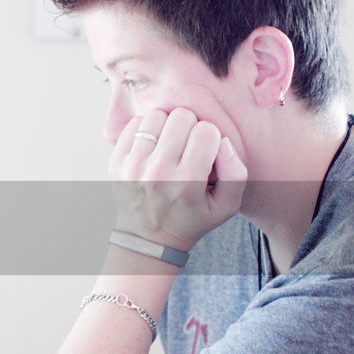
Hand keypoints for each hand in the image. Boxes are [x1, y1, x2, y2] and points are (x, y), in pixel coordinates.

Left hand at [110, 107, 247, 251]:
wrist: (148, 237)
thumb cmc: (191, 218)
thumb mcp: (227, 205)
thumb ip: (237, 172)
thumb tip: (223, 141)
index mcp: (186, 181)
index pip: (206, 131)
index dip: (211, 137)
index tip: (206, 151)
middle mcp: (157, 172)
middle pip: (181, 117)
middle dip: (190, 126)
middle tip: (188, 145)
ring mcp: (133, 165)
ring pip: (156, 115)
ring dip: (167, 125)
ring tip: (170, 143)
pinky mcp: (116, 161)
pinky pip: (134, 123)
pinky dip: (146, 129)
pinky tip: (153, 145)